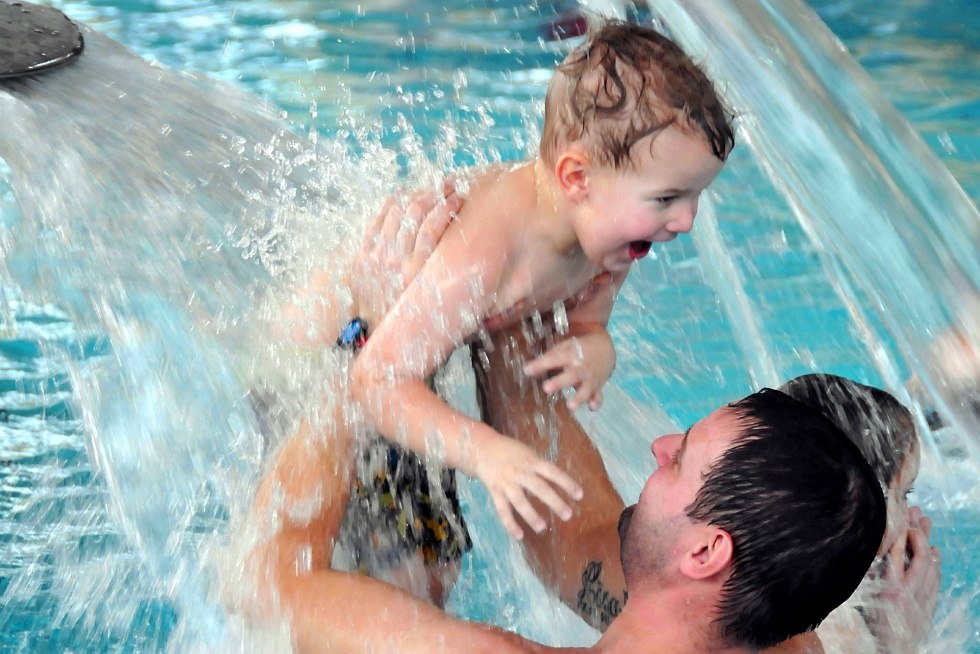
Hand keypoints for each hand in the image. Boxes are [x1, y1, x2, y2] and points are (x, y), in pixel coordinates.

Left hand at [354, 182, 460, 320]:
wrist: (366, 326)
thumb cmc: (406, 315)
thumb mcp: (429, 303)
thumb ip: (447, 282)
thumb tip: (475, 266)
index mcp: (415, 274)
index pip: (432, 228)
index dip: (447, 208)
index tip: (459, 199)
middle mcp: (395, 261)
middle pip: (416, 213)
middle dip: (435, 194)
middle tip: (449, 187)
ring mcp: (376, 254)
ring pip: (397, 211)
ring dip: (416, 194)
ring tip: (431, 189)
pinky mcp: (363, 251)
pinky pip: (378, 218)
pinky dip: (392, 203)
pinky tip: (404, 196)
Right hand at [472, 434, 583, 539]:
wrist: (481, 447)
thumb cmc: (510, 451)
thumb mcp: (527, 453)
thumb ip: (540, 467)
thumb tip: (559, 483)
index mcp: (531, 461)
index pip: (552, 472)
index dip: (566, 482)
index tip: (579, 495)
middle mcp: (520, 472)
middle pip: (538, 487)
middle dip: (554, 501)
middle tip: (568, 515)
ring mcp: (506, 482)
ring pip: (519, 501)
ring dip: (531, 515)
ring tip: (542, 528)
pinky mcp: (495, 491)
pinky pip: (502, 510)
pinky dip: (510, 524)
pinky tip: (519, 536)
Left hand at [523, 327, 614, 410]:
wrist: (604, 346)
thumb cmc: (578, 348)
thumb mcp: (564, 347)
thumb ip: (548, 359)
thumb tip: (528, 371)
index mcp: (570, 355)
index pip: (554, 359)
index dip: (540, 364)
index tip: (527, 370)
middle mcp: (580, 367)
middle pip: (570, 375)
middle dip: (559, 382)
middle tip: (546, 388)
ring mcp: (590, 378)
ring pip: (586, 389)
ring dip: (579, 398)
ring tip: (571, 406)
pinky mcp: (598, 386)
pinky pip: (598, 395)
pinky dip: (596, 401)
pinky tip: (592, 407)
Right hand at [867, 506, 940, 652]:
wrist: (892, 651)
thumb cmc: (872, 627)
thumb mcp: (865, 599)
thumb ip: (869, 576)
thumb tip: (869, 552)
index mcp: (890, 589)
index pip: (896, 553)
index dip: (899, 532)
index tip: (897, 515)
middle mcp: (908, 591)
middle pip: (917, 554)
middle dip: (917, 531)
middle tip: (915, 511)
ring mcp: (921, 597)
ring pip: (929, 563)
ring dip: (928, 541)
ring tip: (925, 521)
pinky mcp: (928, 603)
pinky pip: (935, 576)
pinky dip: (935, 561)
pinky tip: (934, 551)